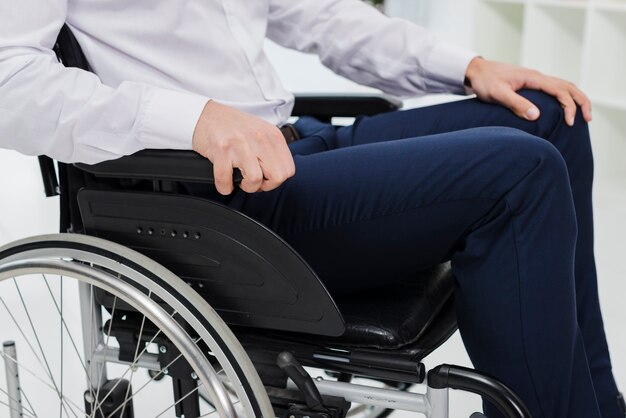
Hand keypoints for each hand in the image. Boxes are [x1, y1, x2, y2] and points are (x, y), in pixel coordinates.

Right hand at [192, 100, 295, 194]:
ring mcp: (240, 144)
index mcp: (272, 136)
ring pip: (255, 180)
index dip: (276, 180)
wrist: (205, 114)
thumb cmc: (232, 126)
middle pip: (277, 177)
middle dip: (264, 186)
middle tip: (253, 181)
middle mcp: (259, 138)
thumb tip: (277, 174)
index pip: (288, 170)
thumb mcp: (261, 132)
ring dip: (246, 187)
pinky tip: (224, 181)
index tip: (265, 178)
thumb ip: (272, 150)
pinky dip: (224, 186)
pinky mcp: (222, 149)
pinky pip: (226, 180)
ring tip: (239, 180)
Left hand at [464, 57, 591, 126]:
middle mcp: (537, 77)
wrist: (475, 71)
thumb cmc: (485, 82)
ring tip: (580, 116)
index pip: (561, 91)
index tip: (570, 122)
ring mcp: (534, 80)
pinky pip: (553, 89)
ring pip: (563, 86)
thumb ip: (516, 104)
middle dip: (581, 102)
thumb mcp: (498, 94)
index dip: (569, 106)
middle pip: (568, 86)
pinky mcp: (529, 84)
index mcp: (534, 78)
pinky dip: (564, 98)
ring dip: (574, 99)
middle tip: (588, 119)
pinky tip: (562, 109)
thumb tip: (536, 116)